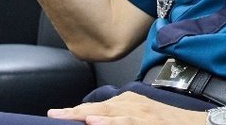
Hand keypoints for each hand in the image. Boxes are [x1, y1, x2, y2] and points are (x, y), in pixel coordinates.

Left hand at [48, 92, 205, 122]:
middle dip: (73, 113)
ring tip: (66, 118)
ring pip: (110, 114)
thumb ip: (123, 117)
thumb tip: (98, 121)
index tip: (55, 116)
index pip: (97, 107)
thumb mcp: (145, 117)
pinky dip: (110, 123)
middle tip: (52, 116)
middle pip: (98, 108)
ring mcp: (143, 114)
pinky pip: (128, 122)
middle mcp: (135, 104)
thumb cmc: (173, 124)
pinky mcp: (151, 122)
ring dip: (86, 116)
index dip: (75, 112)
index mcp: (131, 103)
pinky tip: (94, 122)